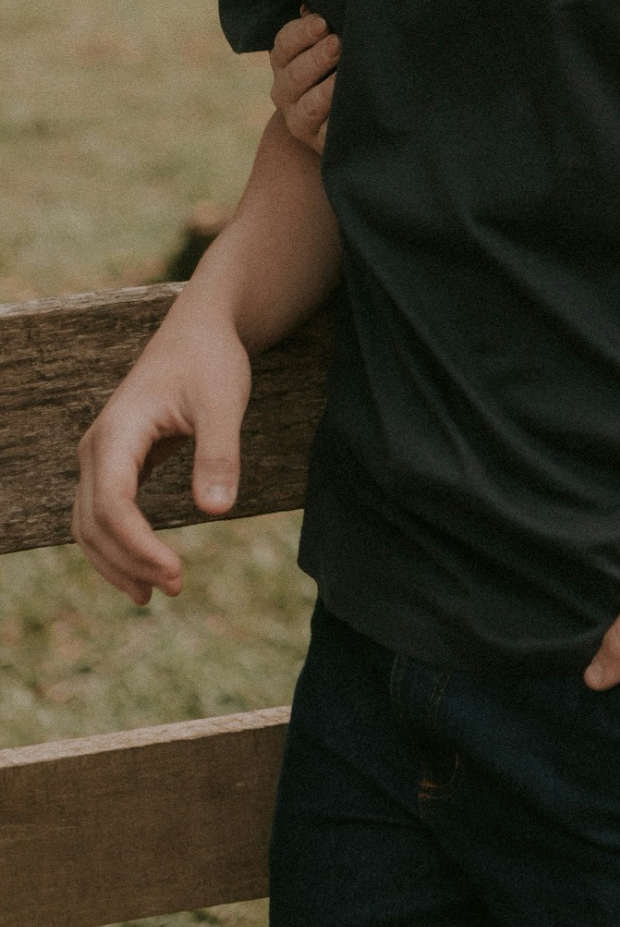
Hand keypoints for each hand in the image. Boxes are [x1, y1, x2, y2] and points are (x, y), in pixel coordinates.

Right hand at [73, 305, 251, 604]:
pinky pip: (103, 516)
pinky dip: (119, 546)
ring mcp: (100, 457)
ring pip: (89, 525)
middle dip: (129, 562)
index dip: (139, 547)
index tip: (176, 573)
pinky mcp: (114, 464)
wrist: (200, 332)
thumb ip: (219, 454)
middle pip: (94, 523)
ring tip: (158, 593)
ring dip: (118, 562)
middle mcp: (97, 448)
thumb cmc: (211, 363)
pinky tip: (147, 570)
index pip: (113, 506)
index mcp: (118, 433)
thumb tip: (216, 511)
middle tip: (176, 588)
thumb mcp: (223, 402)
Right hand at [270, 9, 338, 153]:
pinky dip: (338, 124)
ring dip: (327, 91)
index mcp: (285, 61)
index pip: (284, 44)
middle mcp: (285, 90)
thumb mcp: (325, 43)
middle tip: (338, 44)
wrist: (333, 120)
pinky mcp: (320, 142)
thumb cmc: (334, 67)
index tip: (323, 22)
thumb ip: (321, 24)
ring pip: (309, 107)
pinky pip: (328, 135)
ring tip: (344, 77)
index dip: (302, 33)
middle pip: (294, 74)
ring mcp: (300, 119)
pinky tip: (355, 110)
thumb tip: (316, 5)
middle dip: (316, 58)